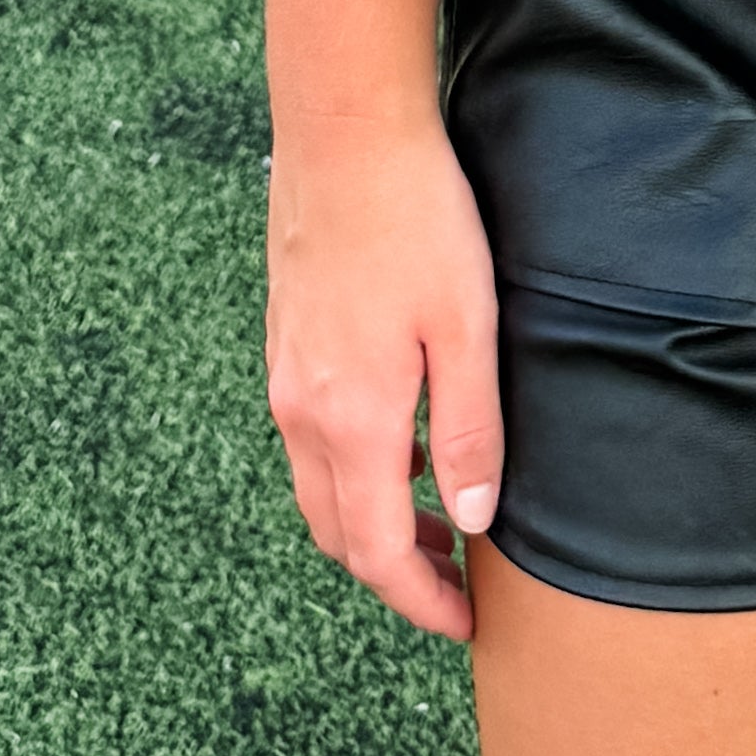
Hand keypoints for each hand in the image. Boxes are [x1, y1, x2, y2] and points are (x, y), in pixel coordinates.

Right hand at [265, 115, 505, 639]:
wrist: (346, 132)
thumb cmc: (418, 221)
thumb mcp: (467, 330)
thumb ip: (469, 433)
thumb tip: (470, 523)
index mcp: (350, 419)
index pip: (373, 552)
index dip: (419, 600)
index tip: (465, 623)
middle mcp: (301, 411)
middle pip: (336, 532)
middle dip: (394, 572)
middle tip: (458, 580)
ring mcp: (285, 376)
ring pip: (319, 486)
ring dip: (372, 521)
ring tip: (438, 520)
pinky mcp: (286, 342)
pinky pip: (310, 439)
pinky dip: (354, 470)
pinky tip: (405, 443)